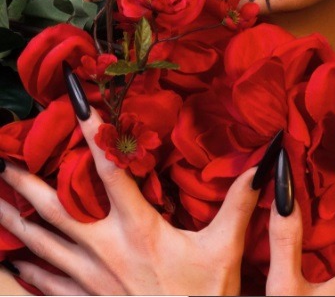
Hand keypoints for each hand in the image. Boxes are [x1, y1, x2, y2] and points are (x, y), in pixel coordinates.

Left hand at [0, 106, 261, 295]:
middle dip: (25, 184)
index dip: (94, 132)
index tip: (75, 102)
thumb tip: (262, 163)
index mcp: (138, 230)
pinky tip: (16, 260)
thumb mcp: (225, 249)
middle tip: (1, 160)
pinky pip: (45, 284)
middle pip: (56, 211)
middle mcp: (105, 251)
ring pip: (42, 245)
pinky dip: (28, 268)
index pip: (111, 170)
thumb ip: (239, 203)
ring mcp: (89, 281)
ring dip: (15, 223)